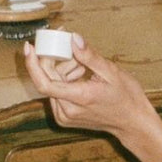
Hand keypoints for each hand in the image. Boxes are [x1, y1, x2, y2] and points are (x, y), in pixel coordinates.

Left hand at [23, 33, 152, 142]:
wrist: (132, 123)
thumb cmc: (126, 98)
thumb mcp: (111, 72)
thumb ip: (89, 56)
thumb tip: (73, 38)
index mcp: (79, 98)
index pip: (44, 83)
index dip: (33, 64)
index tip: (29, 46)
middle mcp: (67, 111)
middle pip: (47, 80)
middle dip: (54, 60)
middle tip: (68, 45)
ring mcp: (64, 116)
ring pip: (52, 85)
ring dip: (62, 70)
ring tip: (83, 66)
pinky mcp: (65, 117)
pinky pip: (57, 93)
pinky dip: (64, 80)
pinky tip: (81, 75)